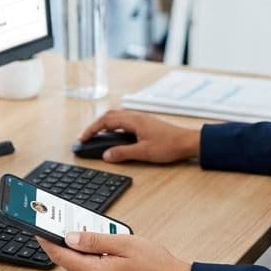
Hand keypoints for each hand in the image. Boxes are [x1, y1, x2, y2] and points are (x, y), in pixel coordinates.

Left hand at [38, 231, 190, 270]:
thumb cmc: (158, 266)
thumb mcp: (125, 243)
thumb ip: (95, 240)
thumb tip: (71, 237)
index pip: (63, 257)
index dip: (48, 242)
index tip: (37, 230)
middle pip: (71, 264)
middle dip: (65, 244)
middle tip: (60, 226)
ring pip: (82, 270)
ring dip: (81, 252)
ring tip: (85, 234)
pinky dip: (91, 262)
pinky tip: (99, 250)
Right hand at [77, 109, 199, 162]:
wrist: (188, 142)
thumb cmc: (169, 145)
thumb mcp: (144, 152)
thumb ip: (123, 153)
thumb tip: (106, 155)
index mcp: (133, 120)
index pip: (106, 121)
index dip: (92, 129)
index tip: (82, 138)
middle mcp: (136, 116)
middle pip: (109, 116)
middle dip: (95, 125)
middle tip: (86, 136)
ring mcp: (141, 119)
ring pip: (117, 117)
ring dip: (105, 124)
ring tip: (97, 135)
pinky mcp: (146, 124)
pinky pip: (125, 121)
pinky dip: (114, 126)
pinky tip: (116, 135)